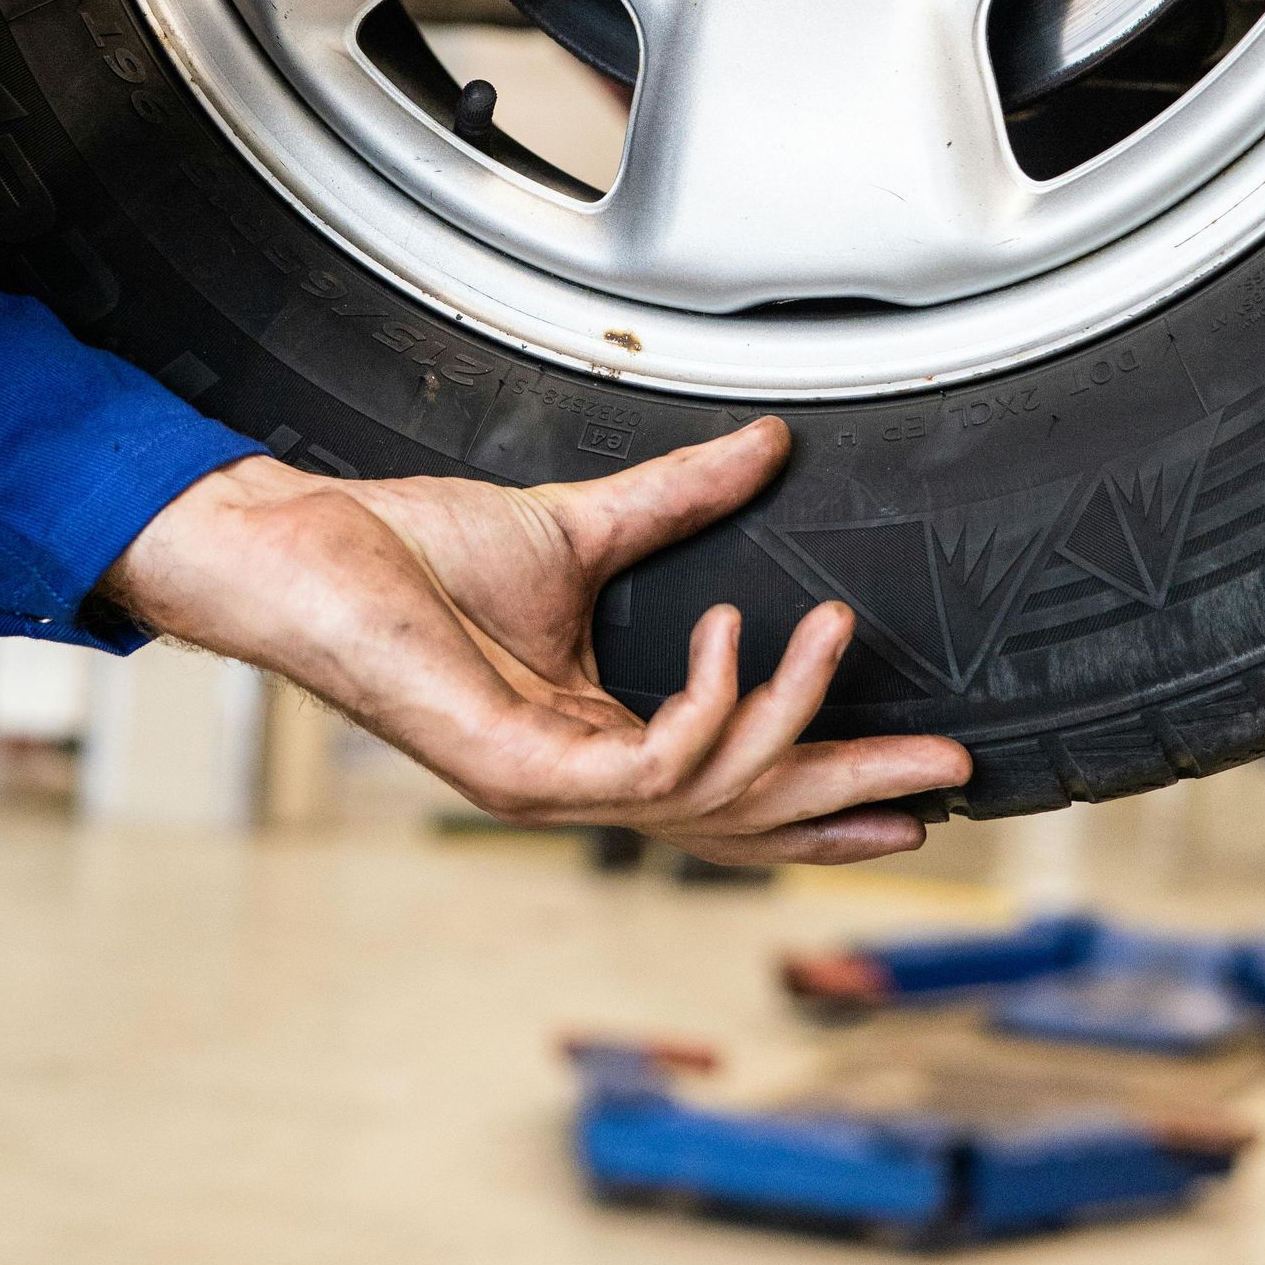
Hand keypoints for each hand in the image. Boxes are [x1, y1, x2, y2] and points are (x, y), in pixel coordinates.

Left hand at [103, 419, 969, 863]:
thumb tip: (765, 445)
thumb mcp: (579, 526)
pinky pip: (645, 768)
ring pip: (709, 795)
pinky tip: (731, 637)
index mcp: (594, 736)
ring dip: (791, 719)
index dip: (827, 792)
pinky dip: (705, 708)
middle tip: (950, 772)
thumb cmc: (412, 548)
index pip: (734, 787)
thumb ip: (678, 500)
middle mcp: (577, 778)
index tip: (918, 791)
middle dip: (853, 798)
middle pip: (746, 819)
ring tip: (836, 634)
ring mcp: (546, 784)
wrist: (314, 547)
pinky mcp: (515, 767)